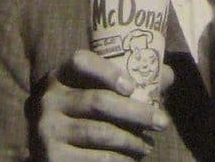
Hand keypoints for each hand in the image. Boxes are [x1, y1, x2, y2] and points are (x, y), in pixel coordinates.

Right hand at [34, 49, 172, 160]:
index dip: (107, 71)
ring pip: (100, 132)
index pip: (81, 61)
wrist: (48, 151)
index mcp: (60, 75)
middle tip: (161, 122)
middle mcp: (49, 99)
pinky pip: (95, 159)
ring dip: (131, 140)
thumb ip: (127, 82)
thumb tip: (167, 76)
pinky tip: (130, 160)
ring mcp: (47, 129)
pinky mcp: (52, 157)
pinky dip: (118, 160)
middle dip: (136, 112)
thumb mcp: (93, 92)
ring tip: (148, 145)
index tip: (133, 87)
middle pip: (98, 101)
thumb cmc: (81, 115)